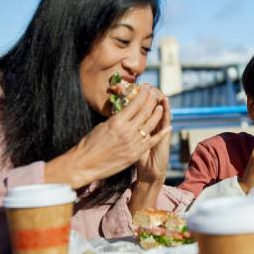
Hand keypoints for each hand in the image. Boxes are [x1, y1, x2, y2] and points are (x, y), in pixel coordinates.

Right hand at [45, 85, 171, 188]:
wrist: (85, 165)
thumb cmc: (89, 144)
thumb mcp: (102, 126)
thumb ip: (117, 119)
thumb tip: (125, 112)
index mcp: (117, 121)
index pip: (135, 103)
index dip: (143, 94)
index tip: (147, 88)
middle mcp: (127, 130)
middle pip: (145, 111)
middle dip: (152, 100)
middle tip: (156, 94)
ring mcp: (133, 142)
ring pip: (151, 124)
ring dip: (158, 114)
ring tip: (161, 106)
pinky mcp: (136, 153)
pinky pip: (152, 141)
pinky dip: (162, 133)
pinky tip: (168, 126)